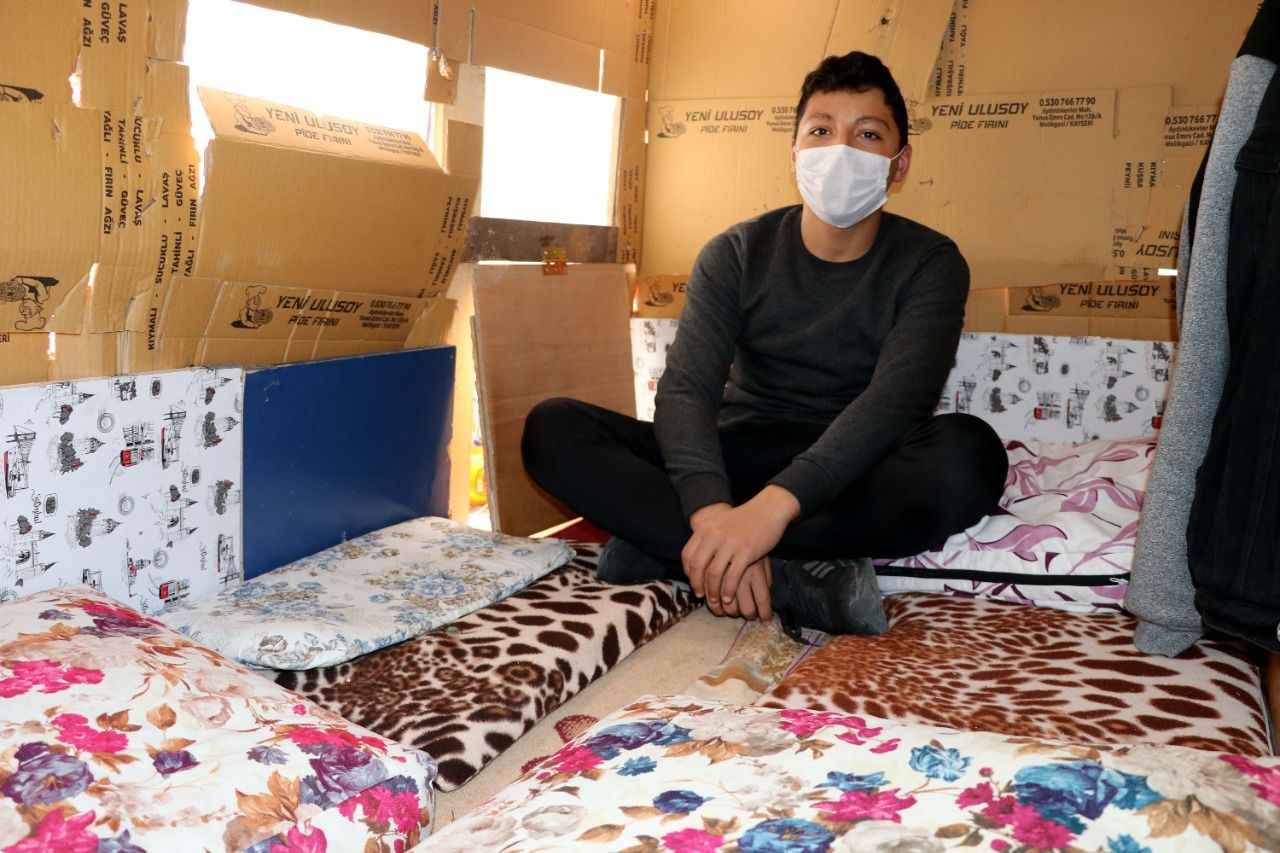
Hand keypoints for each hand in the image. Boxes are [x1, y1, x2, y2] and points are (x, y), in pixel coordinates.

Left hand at [683, 486, 799, 612]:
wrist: (768, 510)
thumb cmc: (744, 519)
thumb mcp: (719, 523)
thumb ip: (706, 536)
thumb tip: (695, 554)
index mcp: (705, 529)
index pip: (688, 554)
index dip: (688, 572)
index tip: (694, 582)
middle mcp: (714, 535)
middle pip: (698, 566)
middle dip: (698, 584)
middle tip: (701, 596)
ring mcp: (730, 543)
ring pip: (714, 574)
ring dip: (713, 591)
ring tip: (716, 601)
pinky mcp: (746, 551)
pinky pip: (732, 576)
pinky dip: (728, 590)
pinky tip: (729, 597)